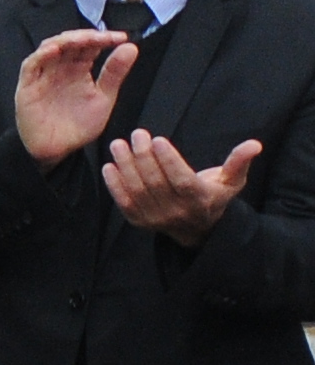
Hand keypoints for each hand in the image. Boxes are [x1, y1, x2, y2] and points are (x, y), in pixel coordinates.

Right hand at [13, 29, 136, 164]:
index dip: (104, 38)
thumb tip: (131, 47)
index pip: (90, 46)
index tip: (122, 38)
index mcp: (79, 69)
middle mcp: (60, 68)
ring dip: (66, 40)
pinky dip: (41, 55)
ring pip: (50, 47)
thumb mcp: (104, 98)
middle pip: (70, 42)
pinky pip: (31, 65)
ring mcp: (43, 75)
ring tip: (84, 39)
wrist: (57, 150)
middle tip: (104, 37)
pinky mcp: (28, 85)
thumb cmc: (78, 126)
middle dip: (87, 36)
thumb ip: (114, 73)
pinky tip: (55, 50)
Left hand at [106, 128, 260, 246]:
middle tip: (137, 135)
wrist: (199, 229)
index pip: (181, 180)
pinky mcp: (141, 222)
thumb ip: (239, 162)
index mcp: (200, 200)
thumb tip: (255, 144)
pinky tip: (109, 166)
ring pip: (138, 191)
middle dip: (143, 156)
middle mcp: (178, 212)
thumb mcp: (232, 181)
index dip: (169, 161)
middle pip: (156, 182)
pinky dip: (115, 186)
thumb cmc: (215, 195)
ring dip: (126, 166)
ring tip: (118, 145)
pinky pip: (125, 203)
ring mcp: (157, 219)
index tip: (158, 140)